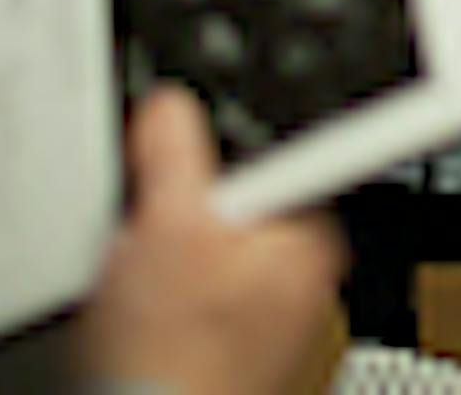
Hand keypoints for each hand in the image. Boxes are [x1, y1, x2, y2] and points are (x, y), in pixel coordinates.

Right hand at [78, 86, 344, 394]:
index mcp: (313, 235)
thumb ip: (174, 149)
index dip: (220, 143)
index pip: (279, 153)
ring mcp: (271, 310)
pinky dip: (168, 292)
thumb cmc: (171, 355)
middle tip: (153, 239)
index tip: (186, 154)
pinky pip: (197, 289)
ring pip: (210, 244)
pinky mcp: (233, 341)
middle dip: (184, 205)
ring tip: (147, 287)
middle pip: (236, 197)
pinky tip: (147, 314)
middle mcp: (306, 272)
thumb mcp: (165, 224)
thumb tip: (172, 104)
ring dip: (169, 252)